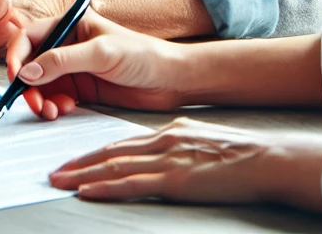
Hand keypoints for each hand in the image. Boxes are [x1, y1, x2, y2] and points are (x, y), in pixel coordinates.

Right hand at [6, 10, 189, 117]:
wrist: (170, 80)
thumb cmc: (142, 55)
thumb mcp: (102, 53)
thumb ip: (63, 61)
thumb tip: (27, 72)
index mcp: (71, 25)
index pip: (31, 36)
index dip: (17, 55)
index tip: (15, 77)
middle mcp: (68, 45)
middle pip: (31, 64)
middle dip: (27, 84)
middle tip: (34, 103)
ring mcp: (73, 69)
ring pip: (40, 85)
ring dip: (40, 99)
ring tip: (52, 111)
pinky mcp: (80, 89)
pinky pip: (54, 99)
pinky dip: (53, 107)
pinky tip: (65, 110)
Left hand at [49, 117, 321, 212]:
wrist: (267, 157)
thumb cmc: (242, 154)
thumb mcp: (203, 141)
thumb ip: (178, 147)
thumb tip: (159, 159)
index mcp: (170, 131)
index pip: (123, 142)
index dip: (95, 152)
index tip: (74, 159)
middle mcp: (163, 140)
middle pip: (111, 152)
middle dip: (80, 163)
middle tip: (54, 171)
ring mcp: (168, 159)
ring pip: (114, 166)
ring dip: (83, 175)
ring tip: (59, 180)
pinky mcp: (176, 178)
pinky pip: (132, 183)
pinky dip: (105, 187)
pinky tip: (87, 190)